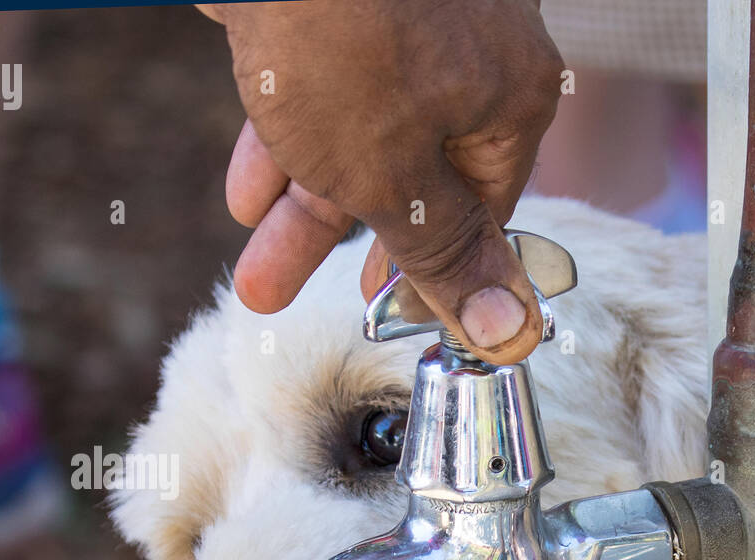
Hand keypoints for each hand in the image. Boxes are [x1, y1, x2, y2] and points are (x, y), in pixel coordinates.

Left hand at [200, 1, 563, 363]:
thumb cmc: (343, 31)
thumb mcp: (392, 176)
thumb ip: (443, 254)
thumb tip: (508, 333)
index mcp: (508, 100)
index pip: (481, 211)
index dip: (431, 272)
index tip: (383, 313)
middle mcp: (469, 54)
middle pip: (408, 175)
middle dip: (335, 244)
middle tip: (281, 294)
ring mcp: (406, 15)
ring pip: (356, 131)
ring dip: (299, 202)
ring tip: (250, 266)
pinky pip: (322, 81)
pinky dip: (286, 132)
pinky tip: (245, 184)